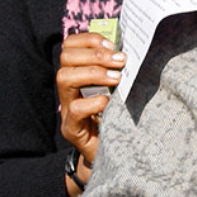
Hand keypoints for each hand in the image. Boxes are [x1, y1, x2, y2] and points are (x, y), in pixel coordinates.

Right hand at [56, 32, 123, 167]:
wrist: (115, 156)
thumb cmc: (119, 118)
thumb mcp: (118, 90)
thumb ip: (118, 72)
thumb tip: (132, 49)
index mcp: (78, 74)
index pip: (70, 46)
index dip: (88, 39)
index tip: (112, 44)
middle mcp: (68, 89)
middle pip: (66, 58)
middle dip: (95, 54)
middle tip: (120, 60)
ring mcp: (66, 109)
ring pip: (64, 78)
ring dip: (93, 73)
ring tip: (116, 78)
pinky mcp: (71, 129)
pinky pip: (74, 109)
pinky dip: (93, 102)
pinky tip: (109, 103)